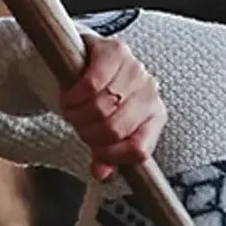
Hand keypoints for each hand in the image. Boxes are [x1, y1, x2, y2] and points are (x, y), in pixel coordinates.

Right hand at [59, 31, 165, 178]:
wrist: (88, 59)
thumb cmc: (100, 99)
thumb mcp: (105, 131)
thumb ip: (106, 155)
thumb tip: (101, 174)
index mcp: (155, 117)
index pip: (138, 149)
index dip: (111, 155)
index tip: (94, 151)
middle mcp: (150, 93)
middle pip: (114, 129)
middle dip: (88, 133)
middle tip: (77, 126)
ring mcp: (136, 70)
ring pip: (100, 108)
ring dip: (77, 114)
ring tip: (71, 111)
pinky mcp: (115, 51)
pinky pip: (91, 84)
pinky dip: (74, 96)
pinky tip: (70, 96)